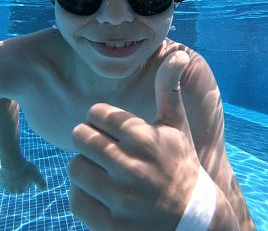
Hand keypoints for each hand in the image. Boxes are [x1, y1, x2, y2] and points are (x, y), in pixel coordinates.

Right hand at [0, 158, 46, 193]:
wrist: (13, 162)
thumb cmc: (26, 169)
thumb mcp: (37, 176)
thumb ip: (42, 184)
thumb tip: (44, 189)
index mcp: (20, 191)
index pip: (27, 186)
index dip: (29, 178)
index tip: (29, 173)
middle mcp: (11, 190)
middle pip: (18, 184)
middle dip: (21, 178)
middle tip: (23, 170)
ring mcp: (4, 184)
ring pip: (11, 180)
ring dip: (14, 175)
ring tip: (17, 168)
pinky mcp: (0, 177)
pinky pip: (5, 175)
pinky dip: (7, 171)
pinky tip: (11, 167)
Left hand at [68, 51, 200, 230]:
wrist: (194, 221)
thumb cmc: (181, 165)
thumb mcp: (177, 127)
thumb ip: (169, 89)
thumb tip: (179, 54)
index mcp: (144, 137)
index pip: (95, 113)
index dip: (101, 122)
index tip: (113, 132)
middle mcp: (132, 166)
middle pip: (79, 137)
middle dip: (89, 142)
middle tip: (104, 152)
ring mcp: (122, 198)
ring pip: (74, 168)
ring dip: (85, 170)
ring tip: (104, 174)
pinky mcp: (112, 225)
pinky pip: (75, 200)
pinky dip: (84, 196)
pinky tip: (103, 196)